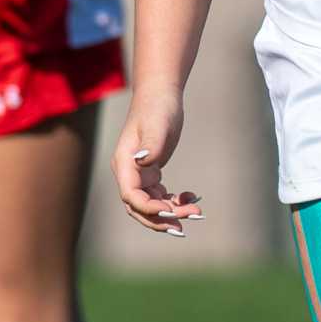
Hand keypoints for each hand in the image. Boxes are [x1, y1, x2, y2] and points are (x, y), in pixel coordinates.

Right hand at [113, 92, 201, 236]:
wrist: (161, 96)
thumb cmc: (158, 108)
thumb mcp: (157, 124)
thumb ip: (151, 144)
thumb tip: (145, 162)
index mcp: (125, 163)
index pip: (131, 195)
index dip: (148, 208)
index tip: (170, 212)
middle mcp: (129, 172)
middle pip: (139, 207)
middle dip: (160, 219)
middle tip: (184, 225)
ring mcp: (139, 174)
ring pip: (152, 204)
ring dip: (172, 212)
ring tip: (195, 212)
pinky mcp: (151, 173)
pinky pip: (160, 196)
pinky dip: (175, 201)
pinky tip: (192, 198)